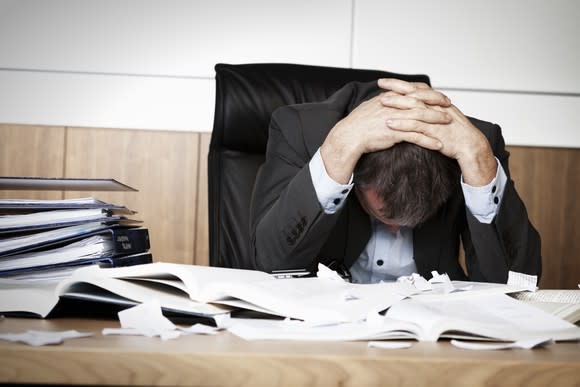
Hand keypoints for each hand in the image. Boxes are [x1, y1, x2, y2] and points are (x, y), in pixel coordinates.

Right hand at [320, 86, 450, 183]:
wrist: (349, 136)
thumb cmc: (358, 124)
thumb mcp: (371, 106)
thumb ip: (384, 101)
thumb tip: (389, 98)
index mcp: (390, 98)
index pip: (414, 91)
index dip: (428, 93)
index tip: (438, 95)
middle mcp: (395, 106)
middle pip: (421, 102)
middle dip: (437, 104)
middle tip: (449, 107)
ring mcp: (396, 119)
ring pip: (422, 118)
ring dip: (437, 121)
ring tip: (449, 124)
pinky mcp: (395, 133)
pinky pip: (417, 137)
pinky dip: (429, 141)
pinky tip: (438, 144)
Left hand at [381, 80, 496, 185]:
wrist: (470, 145)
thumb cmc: (455, 132)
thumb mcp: (442, 116)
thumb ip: (429, 109)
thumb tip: (415, 105)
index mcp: (436, 102)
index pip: (416, 87)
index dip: (400, 83)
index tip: (385, 81)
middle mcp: (436, 106)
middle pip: (414, 93)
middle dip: (396, 88)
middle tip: (380, 85)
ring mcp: (435, 118)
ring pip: (414, 107)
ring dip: (397, 104)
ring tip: (382, 102)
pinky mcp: (434, 132)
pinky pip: (416, 126)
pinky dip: (402, 124)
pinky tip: (390, 124)